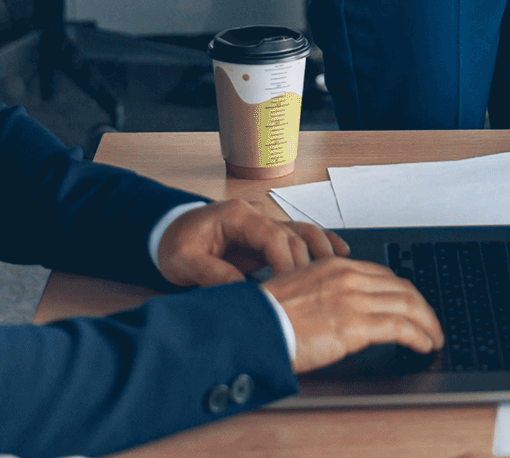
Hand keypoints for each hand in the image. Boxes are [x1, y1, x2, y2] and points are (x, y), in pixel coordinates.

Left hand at [156, 199, 345, 287]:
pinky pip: (300, 237)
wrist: (168, 232)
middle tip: (317, 294)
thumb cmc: (175, 244)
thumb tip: (244, 293)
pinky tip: (339, 254)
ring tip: (340, 272)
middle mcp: (256, 215)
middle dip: (306, 266)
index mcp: (236, 216)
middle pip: (293, 237)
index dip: (286, 263)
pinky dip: (320, 244)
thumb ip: (213, 275)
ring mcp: (265, 224)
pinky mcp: (268, 236)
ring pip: (304, 232)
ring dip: (322, 251)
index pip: (272, 237)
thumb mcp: (184, 262)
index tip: (293, 289)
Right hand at [261, 256, 445, 372]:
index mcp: (334, 266)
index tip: (411, 305)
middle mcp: (348, 278)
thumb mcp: (299, 291)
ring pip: (408, 305)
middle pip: (401, 287)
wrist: (253, 328)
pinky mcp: (356, 325)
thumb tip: (340, 310)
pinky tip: (424, 345)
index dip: (403, 292)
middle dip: (422, 307)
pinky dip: (419, 336)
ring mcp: (354, 300)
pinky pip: (401, 327)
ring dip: (427, 323)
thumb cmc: (266, 317)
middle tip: (430, 322)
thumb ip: (325, 294)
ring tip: (434, 337)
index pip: (382, 275)